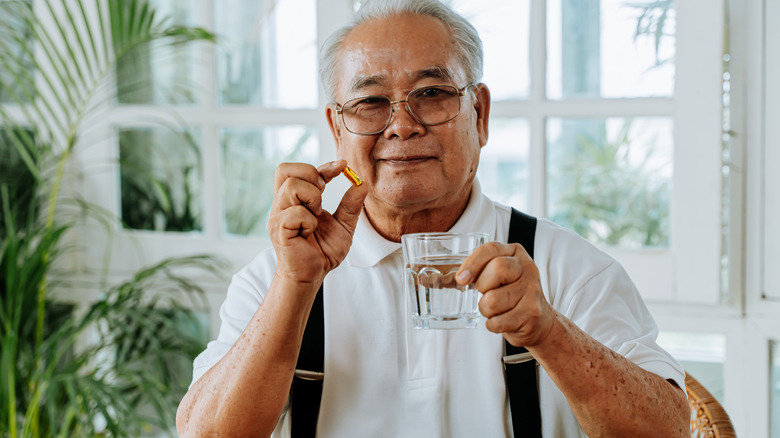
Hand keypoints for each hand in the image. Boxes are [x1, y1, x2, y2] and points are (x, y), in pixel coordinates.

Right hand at [267, 160, 366, 285]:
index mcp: (295, 200)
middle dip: (311, 175)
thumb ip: (351, 205)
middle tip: (323, 193)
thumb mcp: (344, 225)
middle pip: (286, 169)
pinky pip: (295, 212)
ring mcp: (278, 215)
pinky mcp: (279, 229)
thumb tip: (362, 183)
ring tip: (316, 216)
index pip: (301, 170)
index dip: (324, 166)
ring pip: (292, 186)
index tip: (343, 167)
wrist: (312, 275)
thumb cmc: (323, 251)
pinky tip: (309, 232)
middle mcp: (283, 204)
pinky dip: (309, 221)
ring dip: (313, 198)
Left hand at [456, 242, 556, 346]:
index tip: (461, 278)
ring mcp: (532, 290)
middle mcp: (527, 268)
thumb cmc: (511, 295)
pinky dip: (493, 324)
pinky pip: (498, 321)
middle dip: (482, 286)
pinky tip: (502, 320)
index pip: (491, 249)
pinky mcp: (532, 312)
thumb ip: (480, 269)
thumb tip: (451, 278)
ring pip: (493, 300)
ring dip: (486, 309)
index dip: (473, 263)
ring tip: (496, 309)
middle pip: (497, 269)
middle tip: (486, 293)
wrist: (539, 321)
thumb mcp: (499, 274)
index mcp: (515, 253)